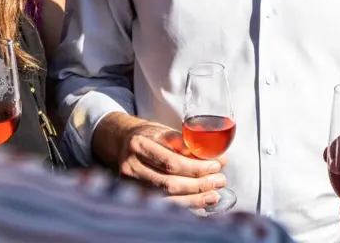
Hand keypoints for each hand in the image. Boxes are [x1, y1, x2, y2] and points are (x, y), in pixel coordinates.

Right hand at [95, 114, 228, 208]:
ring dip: (194, 199)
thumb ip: (189, 146)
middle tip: (219, 182)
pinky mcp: (133, 196)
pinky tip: (198, 207)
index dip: (196, 168)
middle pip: (169, 184)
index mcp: (139, 145)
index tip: (216, 166)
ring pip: (166, 199)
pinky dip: (183, 207)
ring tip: (213, 196)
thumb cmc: (147, 135)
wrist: (120, 142)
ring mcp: (130, 184)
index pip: (171, 162)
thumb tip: (219, 158)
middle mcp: (131, 166)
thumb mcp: (164, 132)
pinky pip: (162, 206)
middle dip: (199, 185)